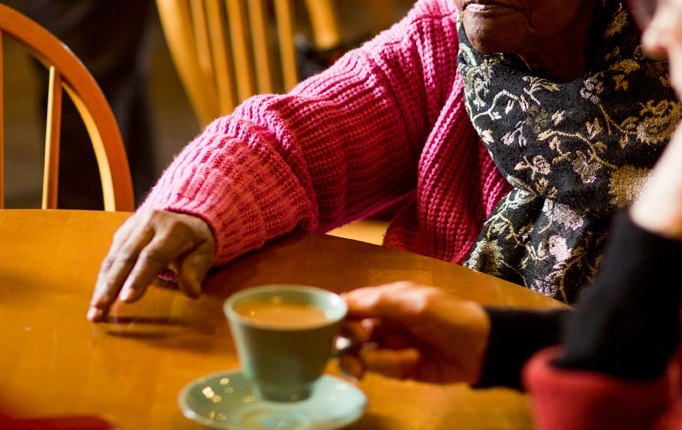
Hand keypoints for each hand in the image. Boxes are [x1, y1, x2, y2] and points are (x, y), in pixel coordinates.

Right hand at [87, 210, 215, 321]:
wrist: (185, 216)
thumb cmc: (196, 240)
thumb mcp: (205, 252)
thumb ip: (197, 270)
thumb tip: (192, 292)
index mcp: (173, 229)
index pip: (153, 255)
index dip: (139, 278)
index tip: (127, 300)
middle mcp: (149, 224)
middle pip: (127, 256)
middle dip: (112, 284)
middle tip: (100, 307)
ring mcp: (132, 227)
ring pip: (114, 257)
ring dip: (102, 285)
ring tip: (95, 310)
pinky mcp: (121, 233)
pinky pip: (110, 257)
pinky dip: (103, 279)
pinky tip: (98, 298)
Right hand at [339, 282, 490, 384]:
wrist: (482, 349)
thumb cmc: (450, 317)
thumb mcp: (417, 304)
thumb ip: (380, 302)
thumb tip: (343, 302)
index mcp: (385, 300)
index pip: (350, 305)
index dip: (338, 315)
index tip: (334, 326)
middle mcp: (383, 322)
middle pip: (348, 332)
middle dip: (348, 340)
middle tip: (364, 342)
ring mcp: (390, 346)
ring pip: (359, 354)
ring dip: (365, 360)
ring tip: (376, 365)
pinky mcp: (399, 369)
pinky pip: (380, 370)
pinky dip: (389, 368)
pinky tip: (409, 363)